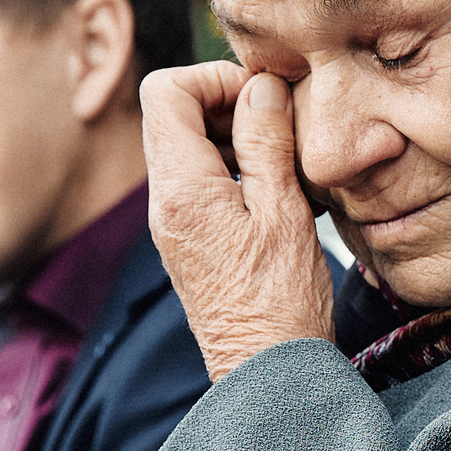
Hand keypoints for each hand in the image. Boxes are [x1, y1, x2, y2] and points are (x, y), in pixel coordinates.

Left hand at [143, 62, 335, 380]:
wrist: (266, 373)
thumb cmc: (282, 302)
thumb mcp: (286, 212)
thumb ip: (267, 142)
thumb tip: (260, 87)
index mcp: (182, 188)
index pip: (166, 90)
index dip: (215, 78)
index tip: (263, 97)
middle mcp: (164, 203)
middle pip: (172, 114)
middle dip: (227, 103)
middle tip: (280, 124)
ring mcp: (174, 223)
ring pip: (189, 146)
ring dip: (236, 137)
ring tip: (286, 161)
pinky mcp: (190, 241)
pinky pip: (202, 182)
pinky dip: (237, 170)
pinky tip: (281, 194)